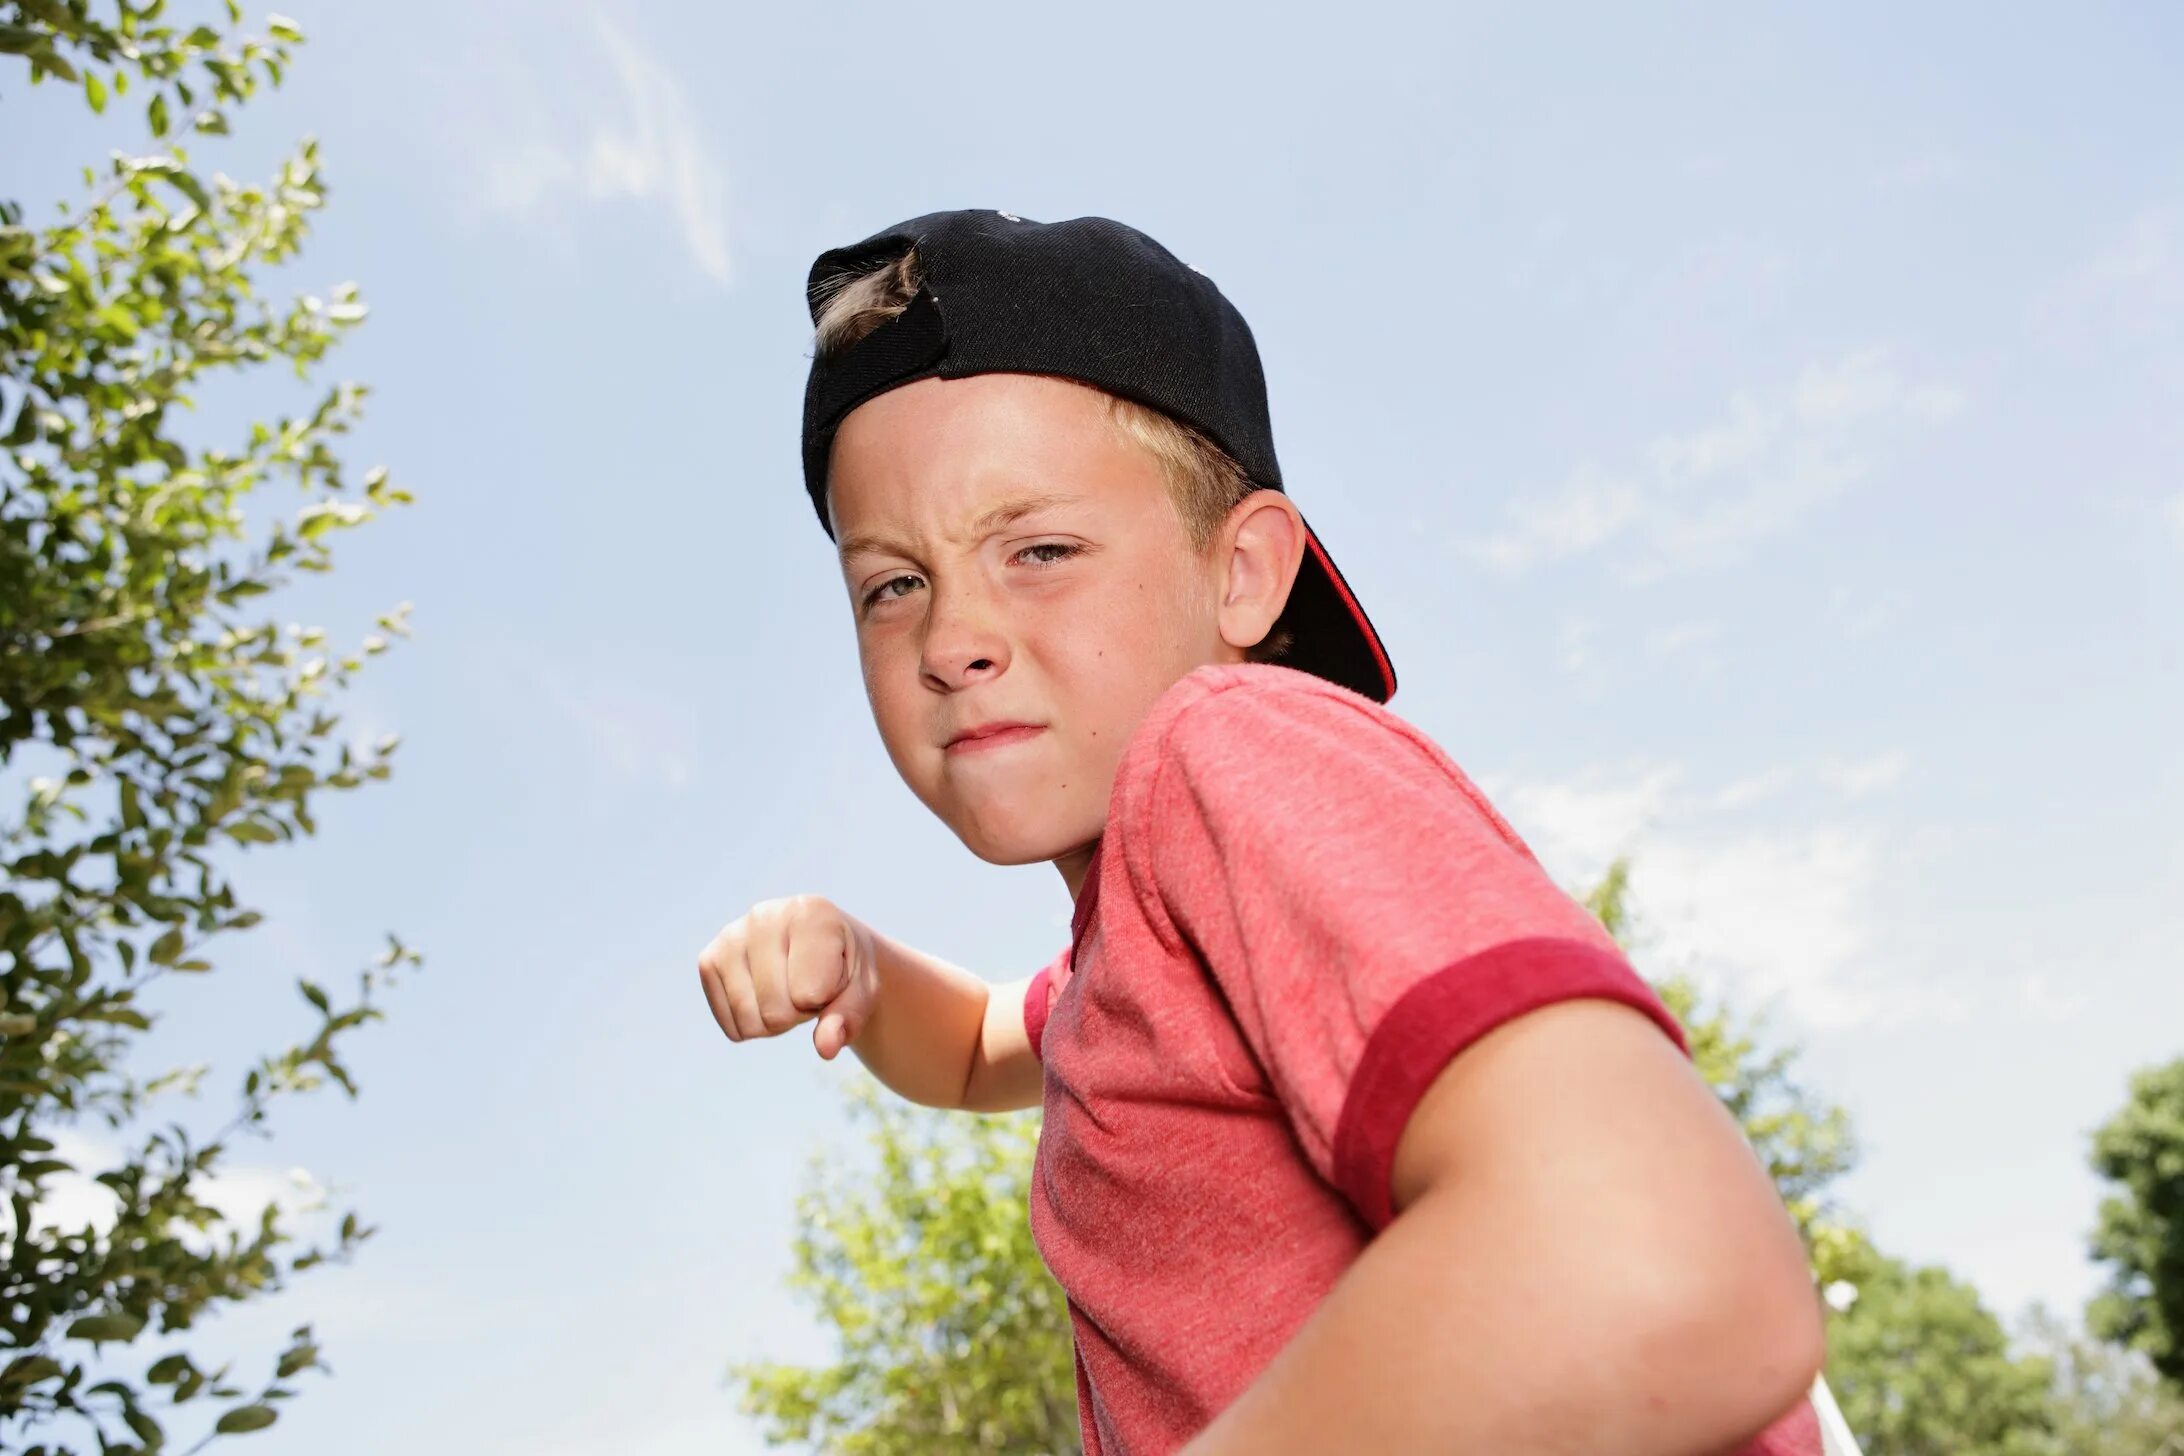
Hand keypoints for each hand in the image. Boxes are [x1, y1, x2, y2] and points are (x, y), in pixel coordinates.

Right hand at [697, 895, 880, 1059]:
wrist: (822, 947)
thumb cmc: (845, 968)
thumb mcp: (863, 991)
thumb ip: (849, 1018)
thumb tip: (826, 1048)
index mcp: (810, 913)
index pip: (809, 993)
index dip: (825, 1000)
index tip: (832, 977)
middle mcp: (764, 915)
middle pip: (776, 1011)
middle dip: (799, 1013)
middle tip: (808, 988)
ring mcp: (731, 936)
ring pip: (750, 1022)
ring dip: (775, 1023)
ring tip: (787, 990)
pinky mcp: (709, 959)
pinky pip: (732, 1027)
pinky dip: (753, 1026)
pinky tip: (765, 996)